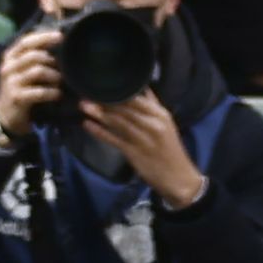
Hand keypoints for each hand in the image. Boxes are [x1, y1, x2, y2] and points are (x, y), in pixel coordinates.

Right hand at [0, 27, 63, 138]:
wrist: (4, 115)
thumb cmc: (19, 87)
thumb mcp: (22, 68)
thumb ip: (34, 55)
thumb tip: (57, 39)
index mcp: (10, 57)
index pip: (26, 41)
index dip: (44, 37)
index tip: (61, 36)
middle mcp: (8, 67)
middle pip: (34, 55)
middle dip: (52, 60)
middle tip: (62, 67)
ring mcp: (11, 83)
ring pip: (38, 71)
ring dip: (54, 76)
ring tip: (60, 81)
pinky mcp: (17, 98)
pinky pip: (39, 92)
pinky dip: (52, 92)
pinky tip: (57, 94)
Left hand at [78, 88, 202, 207]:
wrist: (178, 177)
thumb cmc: (170, 149)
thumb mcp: (166, 124)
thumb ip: (154, 106)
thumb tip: (144, 88)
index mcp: (160, 114)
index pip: (137, 98)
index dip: (118, 92)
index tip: (102, 86)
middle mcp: (152, 123)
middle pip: (125, 109)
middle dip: (105, 101)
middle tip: (87, 94)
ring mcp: (143, 138)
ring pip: (118, 122)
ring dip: (99, 114)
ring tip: (84, 106)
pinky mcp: (134, 153)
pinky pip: (114, 140)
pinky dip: (100, 132)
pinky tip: (88, 125)